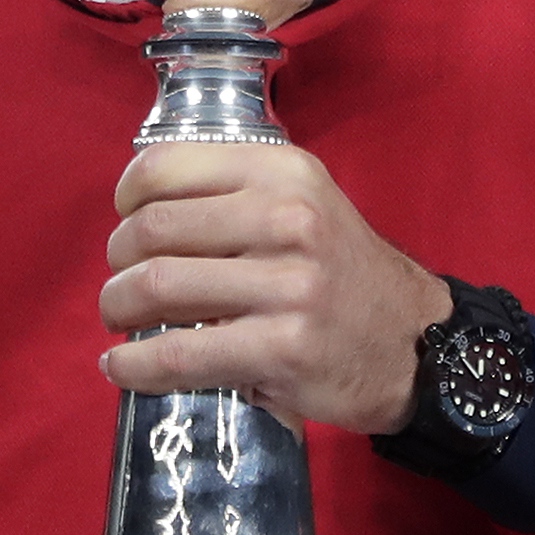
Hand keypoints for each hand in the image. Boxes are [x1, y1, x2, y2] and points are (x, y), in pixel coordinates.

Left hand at [97, 141, 450, 439]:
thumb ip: (233, 196)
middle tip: (122, 285)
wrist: (416, 344)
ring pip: (158, 288)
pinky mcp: (283, 349)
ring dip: (118, 309)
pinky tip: (121, 367)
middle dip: (117, 261)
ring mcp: (288, 286)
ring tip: (121, 321)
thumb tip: (139, 213)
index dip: (126, 196)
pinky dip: (135, 365)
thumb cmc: (340, 274)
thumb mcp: (304, 204)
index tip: (124, 221)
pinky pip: (180, 354)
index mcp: (284, 174)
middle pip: (153, 229)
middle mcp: (288, 219)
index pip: (168, 166)